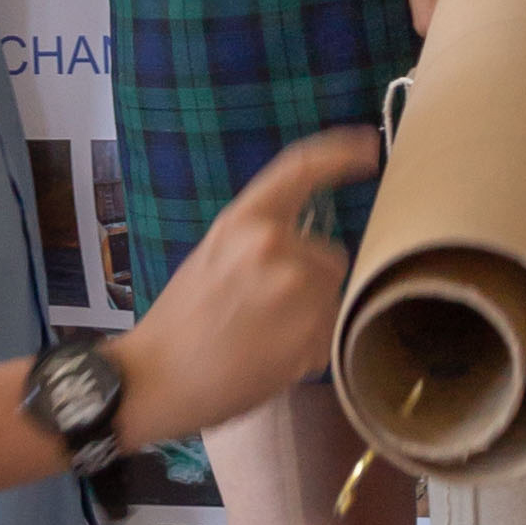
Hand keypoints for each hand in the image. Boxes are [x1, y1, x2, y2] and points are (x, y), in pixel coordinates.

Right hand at [119, 125, 380, 447]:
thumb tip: (309, 246)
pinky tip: (272, 357)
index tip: (368, 146)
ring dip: (312, 315)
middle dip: (309, 279)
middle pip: (328, 254)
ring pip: (332, 296)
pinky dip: (311, 347)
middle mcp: (275, 246)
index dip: (341, 151)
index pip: (302, 169)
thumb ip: (261, 241)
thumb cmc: (179, 320)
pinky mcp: (313, 335)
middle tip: (264, 310)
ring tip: (265, 337)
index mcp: (243, 221)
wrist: (156, 378)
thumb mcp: (214, 255)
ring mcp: (298, 291)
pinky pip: (330, 333)